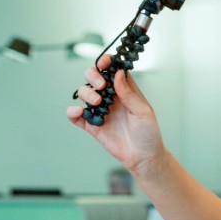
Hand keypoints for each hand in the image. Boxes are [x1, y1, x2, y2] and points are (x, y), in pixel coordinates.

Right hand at [66, 55, 164, 173]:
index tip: (104, 63)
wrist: (144, 157)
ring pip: (84, 93)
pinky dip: (72, 112)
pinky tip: (78, 112)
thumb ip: (128, 93)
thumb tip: (118, 73)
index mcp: (124, 90)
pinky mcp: (92, 125)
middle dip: (93, 76)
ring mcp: (100, 110)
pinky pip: (77, 116)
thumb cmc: (148, 133)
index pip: (112, 70)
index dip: (106, 62)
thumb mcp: (143, 111)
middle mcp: (110, 97)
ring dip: (86, 93)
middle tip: (101, 87)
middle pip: (94, 77)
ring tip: (96, 102)